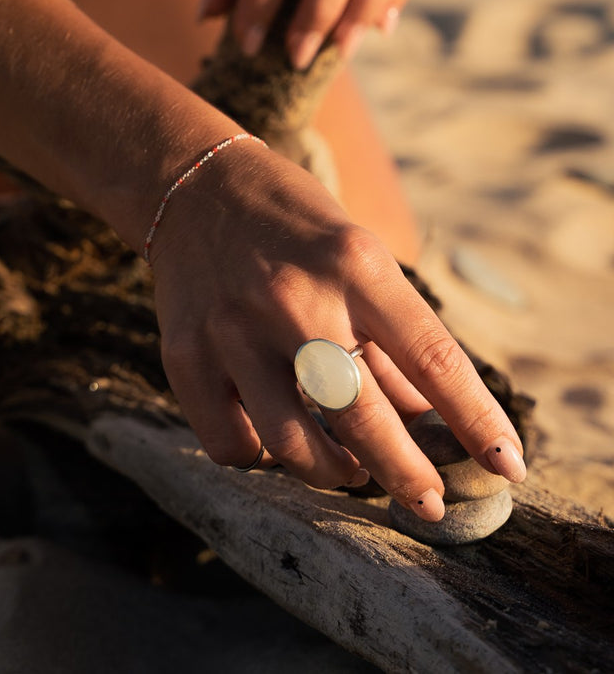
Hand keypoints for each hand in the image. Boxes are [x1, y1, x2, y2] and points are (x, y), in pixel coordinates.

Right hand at [148, 143, 525, 521]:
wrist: (196, 188)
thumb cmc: (295, 225)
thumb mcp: (358, 258)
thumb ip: (388, 338)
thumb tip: (424, 419)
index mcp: (354, 264)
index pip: (432, 356)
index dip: (476, 420)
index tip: (507, 464)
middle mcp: (293, 297)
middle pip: (362, 416)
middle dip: (407, 475)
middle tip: (428, 503)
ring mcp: (232, 329)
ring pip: (293, 446)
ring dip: (333, 473)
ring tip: (348, 468)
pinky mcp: (184, 354)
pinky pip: (230, 444)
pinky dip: (261, 457)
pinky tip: (276, 438)